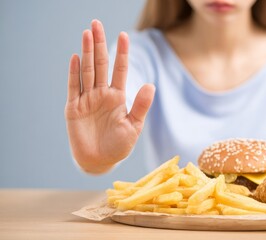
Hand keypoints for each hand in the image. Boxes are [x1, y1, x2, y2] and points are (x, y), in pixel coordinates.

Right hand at [65, 20, 154, 173]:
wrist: (99, 162)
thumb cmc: (119, 146)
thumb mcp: (133, 127)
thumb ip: (140, 106)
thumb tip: (151, 84)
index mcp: (117, 97)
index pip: (120, 70)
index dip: (122, 53)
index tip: (125, 35)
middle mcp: (102, 94)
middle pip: (101, 64)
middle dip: (100, 44)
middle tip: (97, 23)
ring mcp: (87, 99)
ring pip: (87, 71)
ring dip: (87, 52)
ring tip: (87, 33)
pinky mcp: (74, 108)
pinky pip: (73, 87)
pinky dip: (74, 73)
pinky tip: (76, 57)